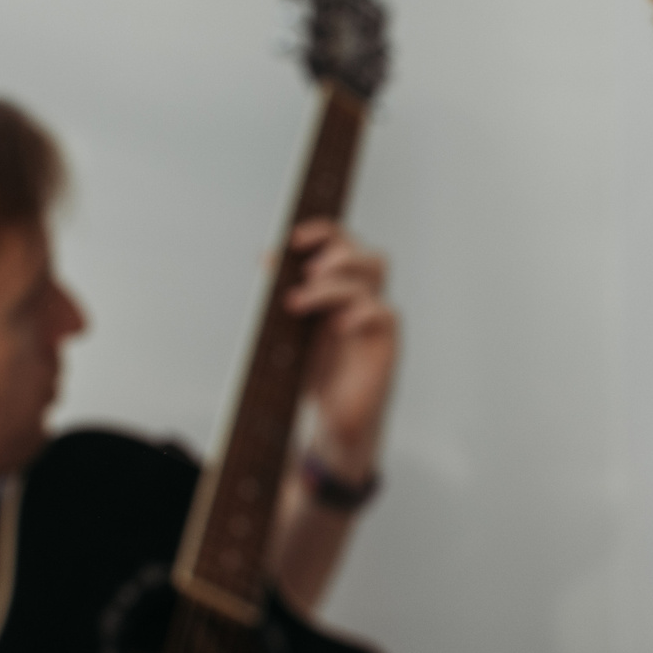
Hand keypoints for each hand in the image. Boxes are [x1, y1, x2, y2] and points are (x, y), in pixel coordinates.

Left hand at [282, 220, 397, 475]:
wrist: (334, 421)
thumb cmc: (314, 373)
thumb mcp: (289, 332)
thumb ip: (279, 295)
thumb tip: (265, 259)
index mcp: (338, 286)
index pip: (340, 242)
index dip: (322, 231)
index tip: (294, 238)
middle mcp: (361, 296)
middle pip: (366, 253)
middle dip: (338, 253)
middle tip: (308, 271)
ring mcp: (376, 316)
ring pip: (375, 274)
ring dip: (337, 281)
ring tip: (302, 300)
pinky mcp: (387, 341)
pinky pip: (385, 312)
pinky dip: (361, 312)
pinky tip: (337, 326)